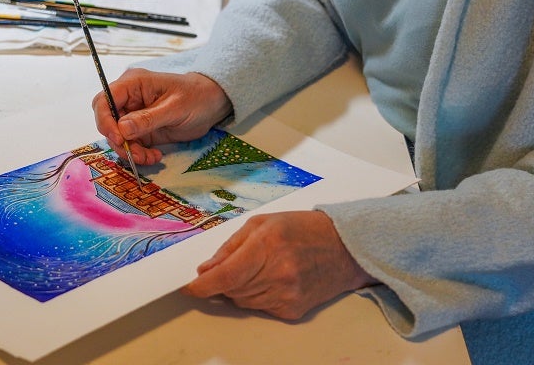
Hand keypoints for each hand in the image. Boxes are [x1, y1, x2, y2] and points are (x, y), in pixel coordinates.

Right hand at [92, 68, 231, 165]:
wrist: (212, 104)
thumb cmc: (196, 97)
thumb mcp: (175, 107)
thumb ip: (148, 119)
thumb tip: (122, 129)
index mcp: (133, 84)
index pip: (104, 100)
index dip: (105, 120)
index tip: (118, 138)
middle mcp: (129, 99)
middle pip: (107, 121)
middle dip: (118, 140)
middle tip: (135, 153)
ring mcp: (134, 116)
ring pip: (118, 137)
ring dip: (130, 151)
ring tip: (149, 157)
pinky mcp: (142, 130)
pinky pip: (131, 145)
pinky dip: (139, 154)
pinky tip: (155, 156)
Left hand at [185, 211, 376, 319]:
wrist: (343, 248)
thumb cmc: (301, 229)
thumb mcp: (262, 223)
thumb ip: (230, 247)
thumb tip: (206, 270)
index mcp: (268, 245)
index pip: (227, 275)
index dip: (203, 286)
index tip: (189, 288)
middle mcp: (279, 273)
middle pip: (231, 290)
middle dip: (223, 281)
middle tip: (234, 265)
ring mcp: (287, 295)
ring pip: (243, 301)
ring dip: (240, 289)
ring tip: (260, 268)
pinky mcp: (293, 310)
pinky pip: (260, 308)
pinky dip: (257, 296)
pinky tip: (273, 279)